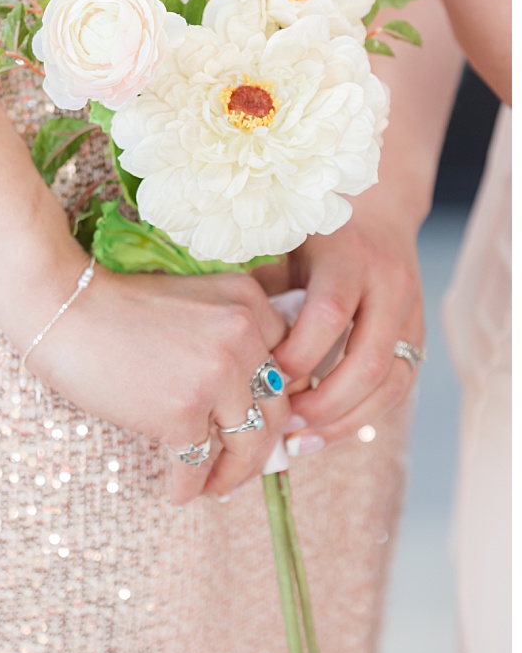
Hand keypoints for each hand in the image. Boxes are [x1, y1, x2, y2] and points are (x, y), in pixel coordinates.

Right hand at [30, 267, 289, 504]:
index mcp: (248, 302)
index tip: (262, 420)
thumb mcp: (187, 296)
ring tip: (217, 486)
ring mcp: (215, 376)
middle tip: (244, 463)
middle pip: (276, 406)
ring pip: (249, 441)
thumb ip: (225, 328)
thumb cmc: (111, 304)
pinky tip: (177, 493)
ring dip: (235, 472)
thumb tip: (246, 393)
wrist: (59, 307)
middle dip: (263, 444)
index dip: (275, 397)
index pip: (288, 361)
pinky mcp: (182, 413)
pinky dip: (188, 485)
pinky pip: (198, 463)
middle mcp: (243, 336)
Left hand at [270, 204, 423, 455]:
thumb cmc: (312, 235)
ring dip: (344, 420)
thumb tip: (234, 350)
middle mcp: (389, 287)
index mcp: (349, 260)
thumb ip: (263, 291)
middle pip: (367, 361)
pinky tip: (322, 433)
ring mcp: (412, 315)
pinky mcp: (418, 338)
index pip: (327, 316)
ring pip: (390, 384)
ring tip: (299, 441)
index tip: (262, 378)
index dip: (296, 355)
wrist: (377, 212)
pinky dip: (362, 418)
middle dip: (323, 402)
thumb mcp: (282, 249)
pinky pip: (398, 389)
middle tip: (281, 423)